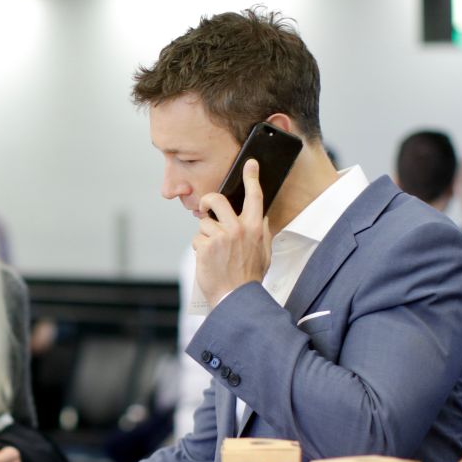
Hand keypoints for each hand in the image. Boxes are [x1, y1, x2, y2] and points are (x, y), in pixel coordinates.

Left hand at [193, 157, 270, 305]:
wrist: (236, 297)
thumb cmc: (249, 277)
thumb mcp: (264, 253)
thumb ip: (260, 234)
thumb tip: (259, 219)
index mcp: (255, 228)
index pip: (255, 196)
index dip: (252, 177)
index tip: (249, 164)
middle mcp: (238, 228)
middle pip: (217, 199)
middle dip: (208, 201)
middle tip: (205, 209)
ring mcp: (221, 236)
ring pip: (204, 223)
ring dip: (205, 235)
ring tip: (214, 252)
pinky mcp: (206, 245)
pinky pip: (198, 239)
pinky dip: (200, 249)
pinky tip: (208, 260)